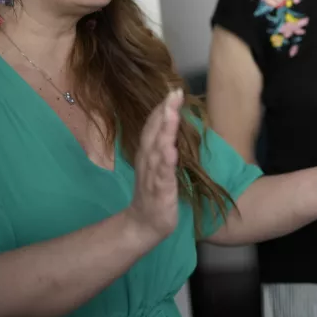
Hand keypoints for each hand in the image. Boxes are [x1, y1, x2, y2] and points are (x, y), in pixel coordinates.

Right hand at [125, 88, 183, 244]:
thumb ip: (163, 144)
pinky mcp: (160, 191)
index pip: (153, 126)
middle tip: (173, 94)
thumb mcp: (158, 164)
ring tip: (172, 114)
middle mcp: (148, 161)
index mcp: (148, 154)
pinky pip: (163, 175)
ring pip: (158, 150)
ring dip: (165, 131)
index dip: (162, 108)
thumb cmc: (153, 192)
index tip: (173, 91)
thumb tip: (172, 122)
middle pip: (154, 133)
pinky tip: (172, 151)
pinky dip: (166, 163)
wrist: (143, 224)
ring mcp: (152, 176)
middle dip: (164, 112)